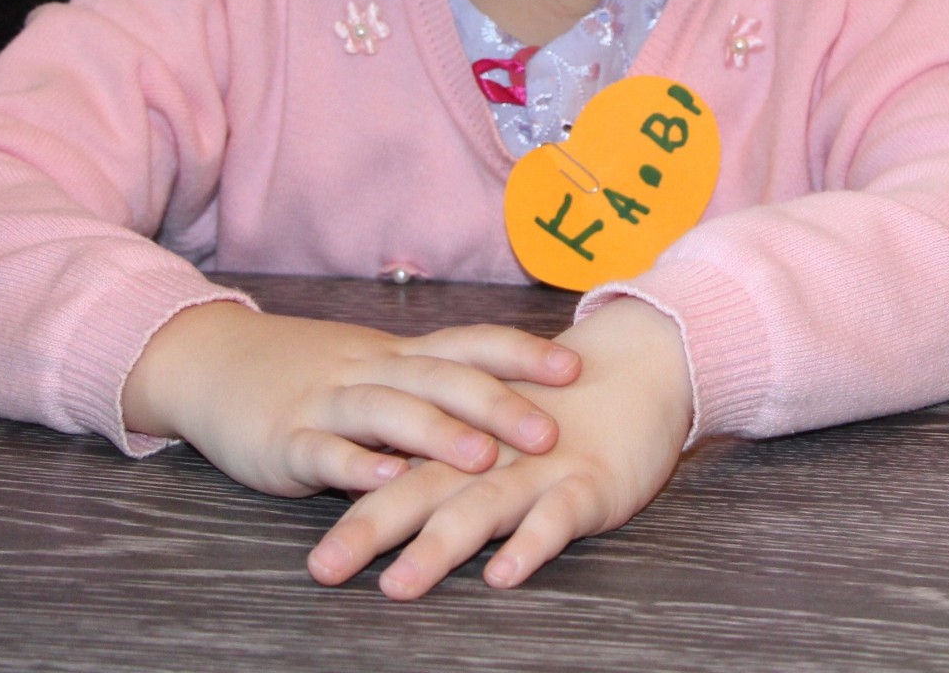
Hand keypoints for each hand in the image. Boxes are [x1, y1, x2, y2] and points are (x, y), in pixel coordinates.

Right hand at [121, 303, 581, 496]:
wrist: (211, 361)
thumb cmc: (305, 370)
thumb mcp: (372, 367)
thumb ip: (430, 381)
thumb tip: (511, 392)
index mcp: (396, 355)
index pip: (467, 343)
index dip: (520, 353)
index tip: (574, 366)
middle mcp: (369, 371)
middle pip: (439, 378)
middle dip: (497, 403)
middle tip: (549, 430)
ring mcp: (327, 403)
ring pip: (388, 411)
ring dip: (437, 434)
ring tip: (482, 458)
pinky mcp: (286, 440)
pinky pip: (325, 451)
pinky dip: (356, 465)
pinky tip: (386, 479)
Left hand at [306, 296, 694, 598]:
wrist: (638, 363)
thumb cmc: (560, 406)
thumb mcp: (496, 432)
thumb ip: (447, 465)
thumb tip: (378, 500)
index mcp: (462, 441)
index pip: (394, 474)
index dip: (347, 508)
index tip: (311, 555)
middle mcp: (490, 455)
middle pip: (420, 490)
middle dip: (369, 529)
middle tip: (324, 569)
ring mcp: (538, 468)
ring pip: (479, 507)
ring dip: (437, 547)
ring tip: (399, 585)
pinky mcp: (587, 482)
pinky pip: (555, 517)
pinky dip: (529, 544)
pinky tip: (503, 574)